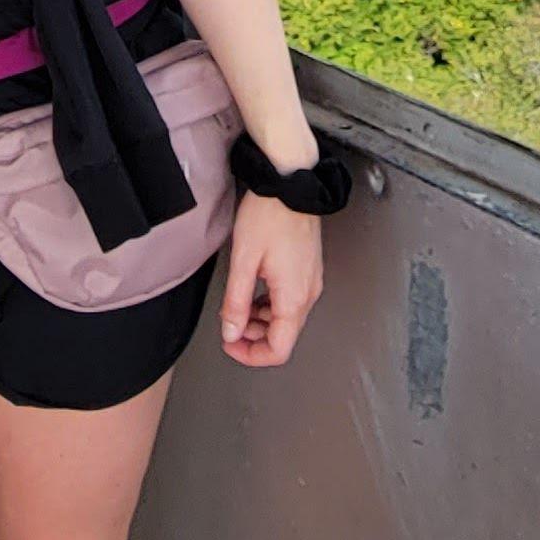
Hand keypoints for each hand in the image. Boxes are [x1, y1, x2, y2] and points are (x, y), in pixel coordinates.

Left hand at [217, 198, 323, 368]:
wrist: (290, 183)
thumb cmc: (270, 214)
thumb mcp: (244, 261)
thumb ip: (237, 302)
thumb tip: (232, 332)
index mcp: (294, 297)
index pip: (278, 350)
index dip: (251, 355)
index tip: (231, 345)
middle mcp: (308, 293)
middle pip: (283, 337)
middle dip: (253, 338)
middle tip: (229, 325)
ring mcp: (310, 282)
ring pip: (286, 319)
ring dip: (260, 321)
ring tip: (237, 305)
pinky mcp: (308, 271)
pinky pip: (290, 300)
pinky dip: (270, 305)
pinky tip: (253, 291)